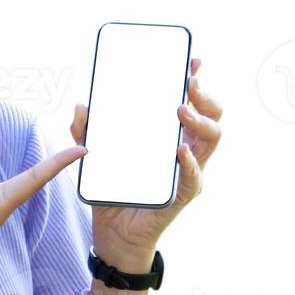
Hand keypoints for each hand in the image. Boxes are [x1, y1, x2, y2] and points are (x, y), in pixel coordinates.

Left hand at [73, 56, 222, 258]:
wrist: (114, 233)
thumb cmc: (113, 190)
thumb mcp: (94, 156)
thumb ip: (85, 131)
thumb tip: (81, 106)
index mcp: (171, 135)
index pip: (193, 102)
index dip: (196, 80)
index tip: (193, 61)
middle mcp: (186, 149)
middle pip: (212, 115)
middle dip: (204, 96)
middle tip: (188, 85)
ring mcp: (189, 171)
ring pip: (212, 138)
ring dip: (199, 121)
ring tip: (181, 111)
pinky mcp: (183, 194)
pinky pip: (193, 177)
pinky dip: (189, 162)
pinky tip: (180, 151)